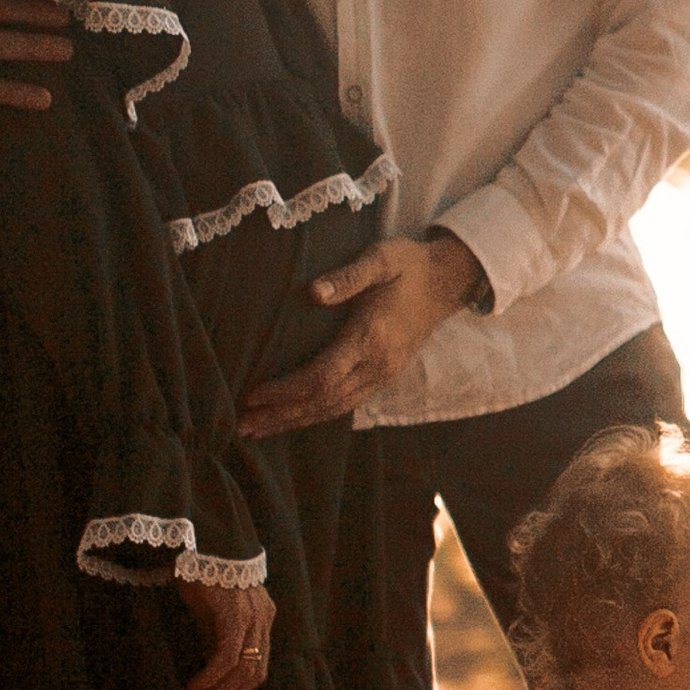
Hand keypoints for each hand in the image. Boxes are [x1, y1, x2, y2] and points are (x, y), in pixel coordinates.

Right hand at [180, 576, 273, 689]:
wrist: (196, 536)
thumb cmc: (199, 570)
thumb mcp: (213, 608)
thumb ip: (218, 634)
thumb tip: (212, 674)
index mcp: (262, 616)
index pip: (259, 665)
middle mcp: (262, 617)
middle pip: (255, 673)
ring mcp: (251, 615)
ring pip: (242, 670)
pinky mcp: (232, 613)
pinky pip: (224, 658)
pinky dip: (208, 679)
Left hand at [237, 231, 481, 439]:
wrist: (447, 281)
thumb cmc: (408, 264)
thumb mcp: (381, 258)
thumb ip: (349, 275)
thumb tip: (313, 292)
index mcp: (372, 337)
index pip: (322, 377)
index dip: (285, 390)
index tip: (252, 393)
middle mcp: (378, 364)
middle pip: (323, 402)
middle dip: (281, 415)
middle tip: (242, 426)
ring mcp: (383, 374)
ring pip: (334, 409)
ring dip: (294, 422)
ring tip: (258, 431)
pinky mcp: (383, 375)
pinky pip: (345, 404)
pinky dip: (315, 415)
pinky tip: (293, 418)